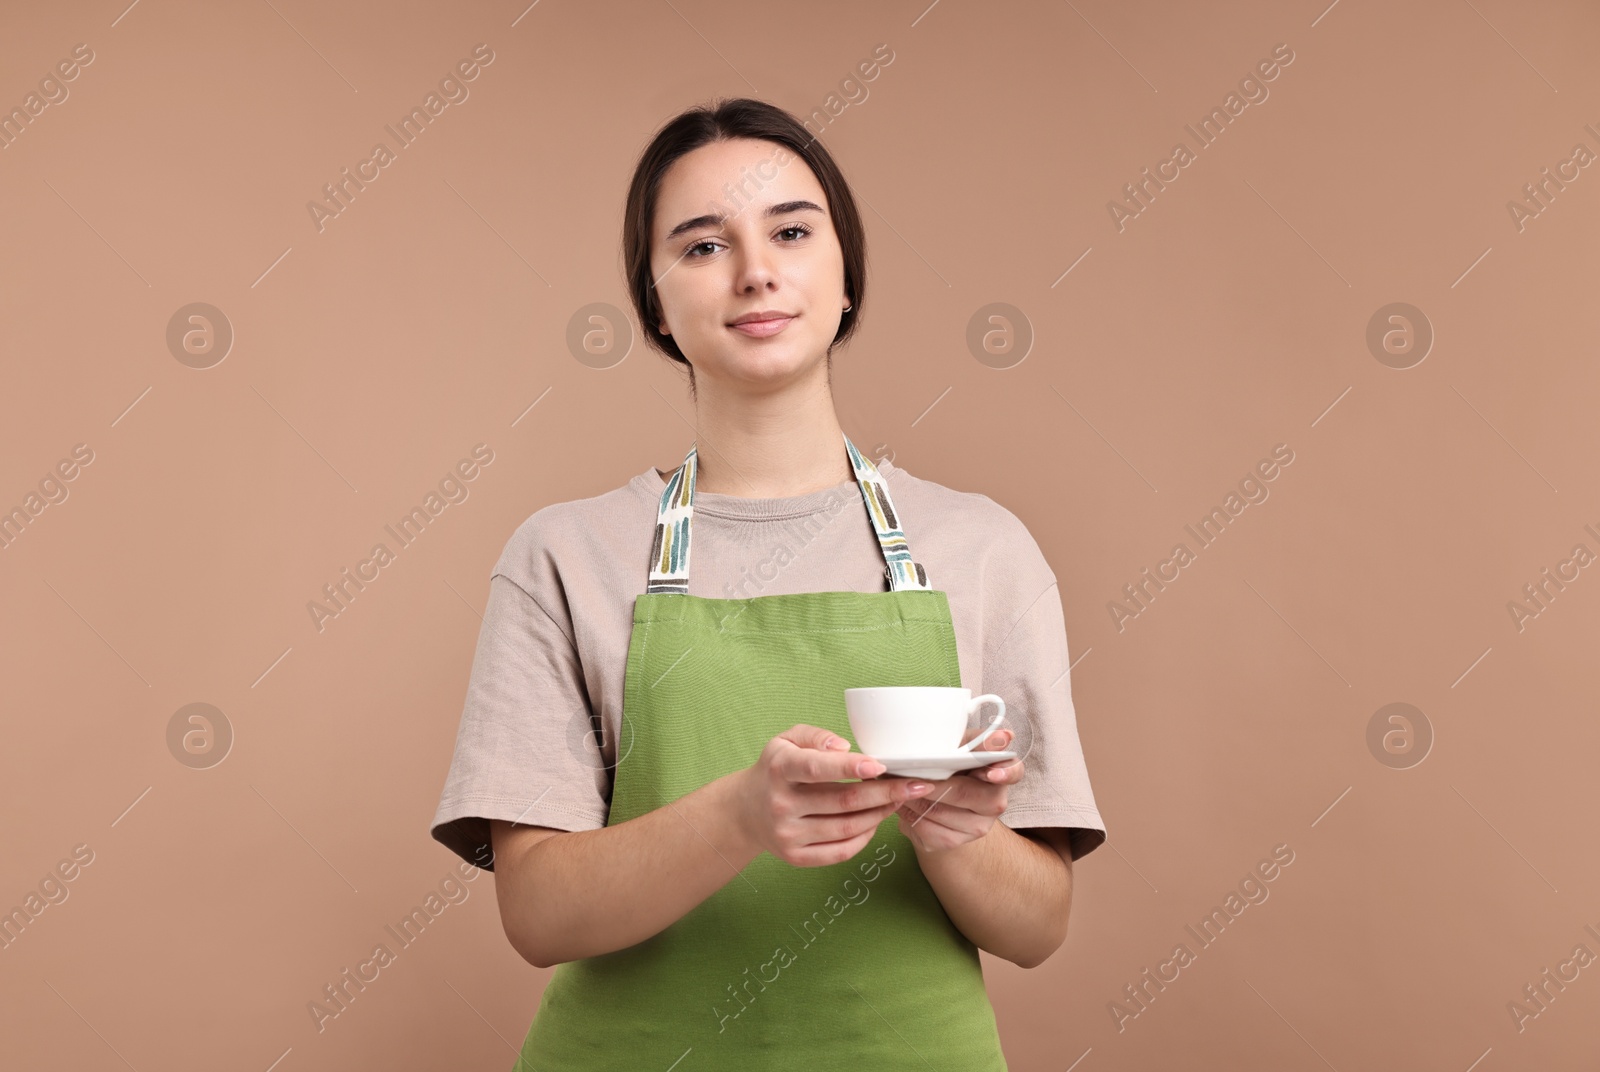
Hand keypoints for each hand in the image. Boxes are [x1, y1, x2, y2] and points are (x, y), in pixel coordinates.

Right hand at [731, 724, 934, 867]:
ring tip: (899, 800)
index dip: (850, 768)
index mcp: (779, 769)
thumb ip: (815, 735)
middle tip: (915, 785)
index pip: (817, 769)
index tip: (881, 765)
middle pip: (843, 802)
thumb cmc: (775, 769)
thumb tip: (845, 748)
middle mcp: (781, 804)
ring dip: (880, 814)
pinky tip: (876, 822)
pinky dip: (865, 837)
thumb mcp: (785, 740)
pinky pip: (840, 852)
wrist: (744, 811)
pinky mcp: (795, 857)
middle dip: (885, 793)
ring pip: (847, 828)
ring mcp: (788, 835)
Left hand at [892, 728, 1022, 853]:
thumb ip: (977, 739)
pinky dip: (910, 815)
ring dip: (915, 797)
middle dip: (935, 783)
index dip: (1003, 773)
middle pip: (965, 793)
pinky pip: (927, 830)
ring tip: (902, 785)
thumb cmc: (950, 762)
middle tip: (913, 774)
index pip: (1014, 772)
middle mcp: (995, 803)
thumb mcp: (961, 743)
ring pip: (940, 812)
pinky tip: (904, 804)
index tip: (991, 772)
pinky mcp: (954, 842)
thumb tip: (1004, 735)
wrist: (935, 797)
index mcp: (1002, 772)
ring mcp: (977, 827)